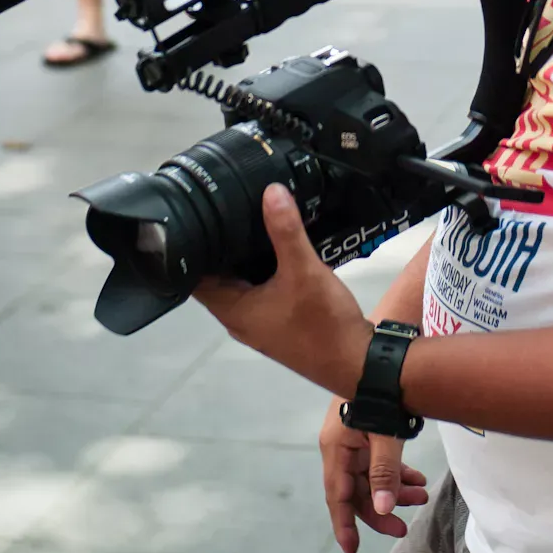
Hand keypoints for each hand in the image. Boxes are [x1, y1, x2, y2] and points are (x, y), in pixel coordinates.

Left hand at [193, 182, 373, 398]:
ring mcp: (259, 321)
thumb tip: (270, 190)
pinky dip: (262, 267)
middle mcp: (239, 318)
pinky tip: (275, 244)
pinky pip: (259, 287)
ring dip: (243, 256)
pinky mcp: (278, 320)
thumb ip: (286, 231)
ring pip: (241, 282)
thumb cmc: (323, 323)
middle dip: (221, 245)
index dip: (194, 247)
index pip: (196, 277)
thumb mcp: (304, 271)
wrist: (357, 362)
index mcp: (233, 310)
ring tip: (247, 215)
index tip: (198, 214)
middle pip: (217, 276)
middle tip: (224, 206)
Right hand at [320, 395, 428, 552]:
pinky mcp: (366, 431)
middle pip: (356, 490)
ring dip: (394, 490)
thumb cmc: (381, 391)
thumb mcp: (385, 434)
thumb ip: (385, 472)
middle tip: (403, 527)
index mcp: (336, 448)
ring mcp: (353, 438)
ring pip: (370, 477)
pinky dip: (396, 473)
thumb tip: (385, 509)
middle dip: (381, 510)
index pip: (337, 496)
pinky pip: (378, 462)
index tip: (352, 550)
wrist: (384, 353)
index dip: (345, 524)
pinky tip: (417, 480)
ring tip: (421, 497)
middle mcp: (340, 447)